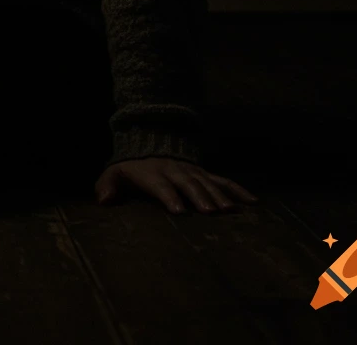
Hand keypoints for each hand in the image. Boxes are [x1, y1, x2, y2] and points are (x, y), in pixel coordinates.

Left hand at [95, 157, 258, 213]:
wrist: (150, 144)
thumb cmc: (131, 169)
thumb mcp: (114, 174)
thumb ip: (106, 186)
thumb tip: (103, 201)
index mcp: (153, 174)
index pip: (161, 186)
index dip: (169, 196)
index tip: (179, 211)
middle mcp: (175, 172)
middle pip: (189, 184)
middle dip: (200, 197)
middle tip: (211, 212)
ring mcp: (192, 172)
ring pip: (208, 182)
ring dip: (220, 195)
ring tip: (230, 210)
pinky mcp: (204, 173)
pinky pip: (223, 180)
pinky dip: (238, 189)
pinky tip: (253, 202)